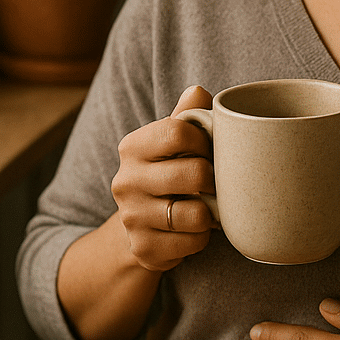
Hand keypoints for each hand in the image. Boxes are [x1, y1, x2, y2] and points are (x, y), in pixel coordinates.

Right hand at [109, 85, 218, 271]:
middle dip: (213, 179)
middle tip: (213, 183)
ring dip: (210, 213)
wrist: (140, 227)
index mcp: (132, 147)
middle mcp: (125, 181)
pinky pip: (193, 242)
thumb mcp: (170, 143)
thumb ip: (185, 117)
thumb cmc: (165, 175)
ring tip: (204, 207)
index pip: (179, 131)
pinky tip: (193, 230)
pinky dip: (202, 237)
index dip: (205, 141)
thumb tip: (198, 91)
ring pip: (196, 214)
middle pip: (194, 173)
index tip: (208, 151)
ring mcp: (132, 217)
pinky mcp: (144, 248)